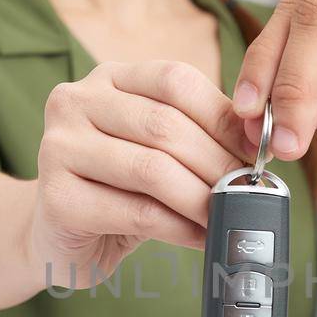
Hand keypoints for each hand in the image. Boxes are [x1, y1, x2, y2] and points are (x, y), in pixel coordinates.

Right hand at [32, 61, 252, 288]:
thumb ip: (196, 136)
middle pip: (165, 125)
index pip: (175, 81)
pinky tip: (199, 237)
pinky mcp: (57, 198)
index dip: (223, 116)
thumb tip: (259, 143)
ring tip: (226, 215)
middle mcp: (75, 102)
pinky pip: (137, 212)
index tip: (255, 151)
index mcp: (107, 78)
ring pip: (152, 170)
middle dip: (216, 163)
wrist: (56, 235)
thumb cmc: (117, 190)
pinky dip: (179, 228)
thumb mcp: (156, 150)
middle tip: (247, 191)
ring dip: (201, 197)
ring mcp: (59, 147)